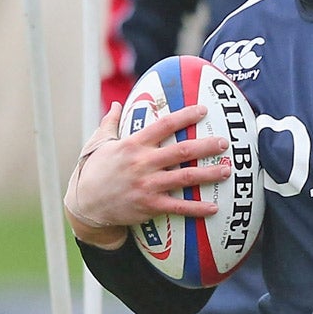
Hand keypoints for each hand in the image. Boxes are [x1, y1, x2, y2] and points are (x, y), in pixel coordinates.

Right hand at [65, 102, 229, 248]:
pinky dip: (197, 208)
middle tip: (224, 142)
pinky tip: (214, 207)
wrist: (86, 203)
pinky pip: (178, 207)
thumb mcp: (99, 143)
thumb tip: (115, 105)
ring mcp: (147, 185)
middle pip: (181, 151)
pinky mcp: (149, 206)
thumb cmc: (94, 171)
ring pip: (184, 178)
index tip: (203, 110)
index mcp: (133, 145)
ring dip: (208, 174)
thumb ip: (110, 123)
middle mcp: (142, 163)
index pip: (163, 126)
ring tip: (227, 170)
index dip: (184, 116)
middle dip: (205, 146)